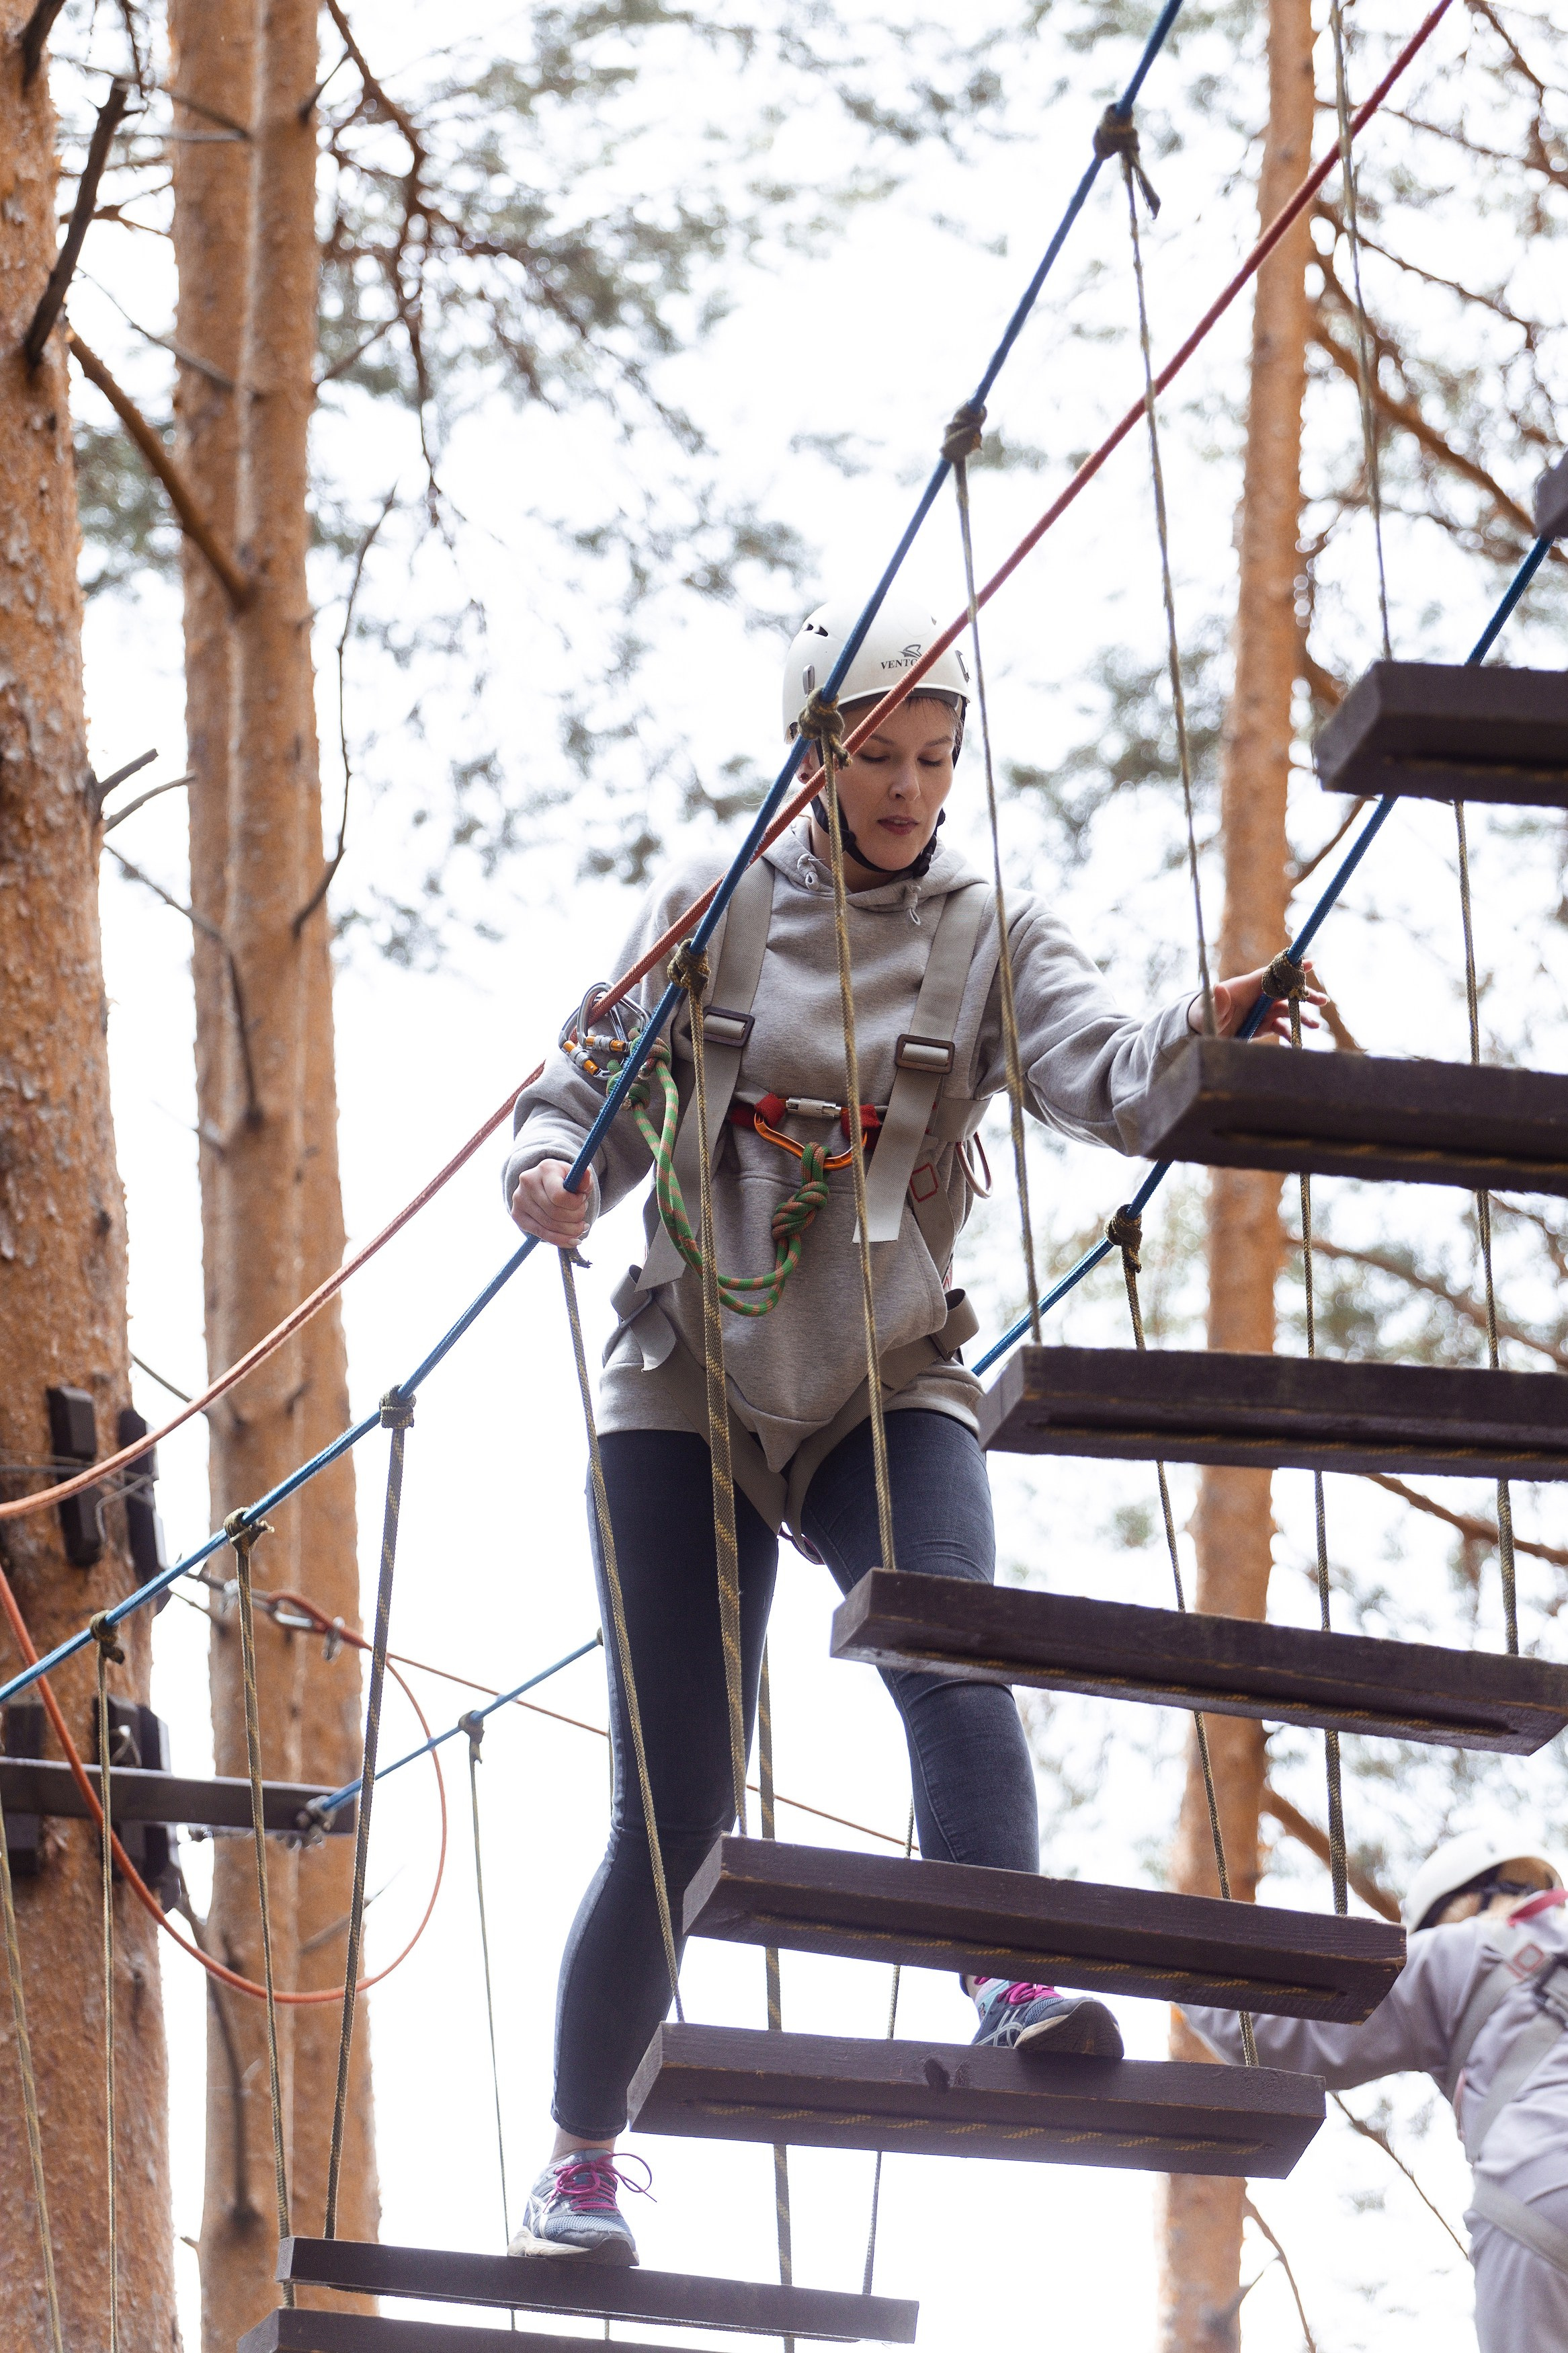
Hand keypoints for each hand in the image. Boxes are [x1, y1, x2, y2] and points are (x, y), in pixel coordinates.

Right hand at [509, 1157, 591, 1246]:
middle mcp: (528, 1182)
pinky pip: (541, 1234)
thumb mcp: (576, 1176)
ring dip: (570, 1231)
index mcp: (545, 1169)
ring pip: (549, 1226)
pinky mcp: (517, 1215)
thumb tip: (587, 1174)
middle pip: (555, 1213)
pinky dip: (560, 1240)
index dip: (576, 1204)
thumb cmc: (564, 1180)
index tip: (583, 1200)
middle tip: (583, 1217)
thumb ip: (583, 1179)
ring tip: (580, 1228)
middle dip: (575, 1219)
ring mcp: (519, 1200)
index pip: (559, 1196)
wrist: (543, 1182)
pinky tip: (573, 1240)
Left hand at [1188, 961, 1326, 1042]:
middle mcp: (1257, 997)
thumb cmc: (1202, 1014)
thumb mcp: (1206, 1011)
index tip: (1309, 962)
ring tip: (1315, 1026)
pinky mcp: (1262, 1026)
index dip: (1289, 968)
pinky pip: (1280, 1027)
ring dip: (1301, 1016)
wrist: (1201, 1031)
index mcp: (1246, 987)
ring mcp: (1261, 1011)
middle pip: (1285, 991)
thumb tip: (1219, 988)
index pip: (1271, 974)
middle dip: (1303, 995)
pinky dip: (1290, 1033)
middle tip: (1322, 1001)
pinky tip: (1297, 1041)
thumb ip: (1216, 1003)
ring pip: (1286, 1010)